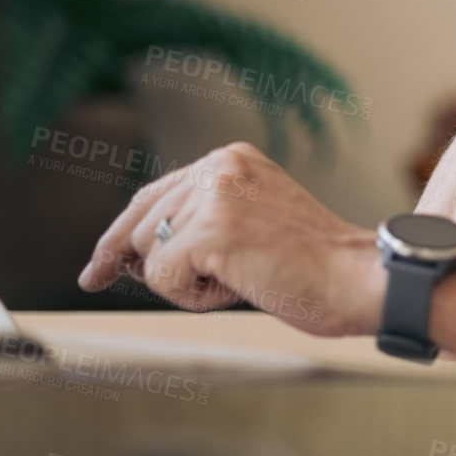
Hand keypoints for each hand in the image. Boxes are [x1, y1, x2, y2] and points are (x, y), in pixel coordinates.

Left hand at [78, 142, 384, 337]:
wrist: (356, 277)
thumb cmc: (315, 264)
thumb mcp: (253, 223)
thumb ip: (203, 221)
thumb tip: (130, 255)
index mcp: (233, 159)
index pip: (155, 194)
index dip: (121, 233)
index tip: (99, 266)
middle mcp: (220, 165)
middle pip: (142, 223)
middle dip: (141, 262)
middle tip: (126, 280)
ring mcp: (215, 194)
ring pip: (149, 253)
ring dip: (187, 282)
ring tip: (243, 277)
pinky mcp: (211, 230)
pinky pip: (163, 278)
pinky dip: (194, 297)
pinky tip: (238, 286)